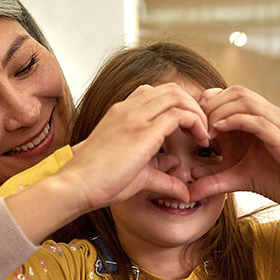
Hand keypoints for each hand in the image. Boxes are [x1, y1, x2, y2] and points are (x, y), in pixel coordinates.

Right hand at [62, 82, 208, 210]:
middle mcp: (128, 108)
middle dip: (192, 105)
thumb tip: (183, 189)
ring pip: (177, 96)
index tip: (191, 128)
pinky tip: (200, 140)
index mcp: (122, 113)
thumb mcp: (138, 175)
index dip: (179, 106)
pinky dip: (196, 122)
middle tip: (203, 128)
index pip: (156, 94)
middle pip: (171, 89)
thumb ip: (162, 176)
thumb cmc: (99, 182)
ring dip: (197, 112)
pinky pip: (179, 114)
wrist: (76, 186)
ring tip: (203, 134)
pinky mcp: (142, 131)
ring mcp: (134, 116)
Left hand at [188, 85, 279, 214]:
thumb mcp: (240, 179)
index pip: (232, 95)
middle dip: (212, 104)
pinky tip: (218, 131)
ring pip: (246, 101)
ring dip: (220, 111)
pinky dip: (235, 121)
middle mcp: (272, 116)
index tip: (193, 123)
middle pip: (236, 91)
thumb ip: (214, 180)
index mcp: (262, 119)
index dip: (209, 103)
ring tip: (205, 129)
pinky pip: (258, 120)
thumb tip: (188, 185)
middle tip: (196, 125)